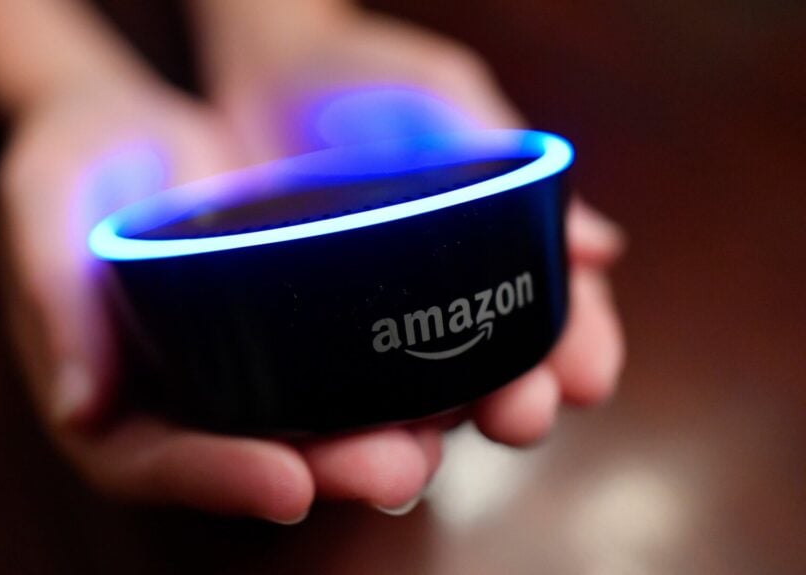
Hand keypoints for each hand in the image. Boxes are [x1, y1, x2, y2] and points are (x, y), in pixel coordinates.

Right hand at [0, 68, 455, 520]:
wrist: (135, 123)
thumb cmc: (74, 158)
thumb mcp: (43, 201)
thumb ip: (55, 295)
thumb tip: (80, 410)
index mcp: (105, 396)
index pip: (153, 461)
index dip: (218, 479)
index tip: (287, 484)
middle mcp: (176, 400)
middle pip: (251, 460)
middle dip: (324, 470)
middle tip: (394, 470)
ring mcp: (236, 370)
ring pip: (310, 427)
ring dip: (375, 439)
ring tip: (436, 438)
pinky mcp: (286, 331)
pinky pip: (340, 367)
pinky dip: (391, 379)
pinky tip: (450, 378)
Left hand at [196, 5, 625, 505]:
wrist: (270, 73)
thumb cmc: (375, 86)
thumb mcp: (450, 108)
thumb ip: (515, 168)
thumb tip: (601, 249)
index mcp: (500, 263)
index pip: (560, 319)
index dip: (580, 349)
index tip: (587, 374)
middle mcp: (445, 312)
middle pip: (493, 378)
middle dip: (514, 403)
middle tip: (519, 414)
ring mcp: (373, 333)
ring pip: (412, 407)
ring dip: (422, 440)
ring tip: (423, 455)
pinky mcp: (301, 342)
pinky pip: (321, 394)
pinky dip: (331, 427)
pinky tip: (333, 445)